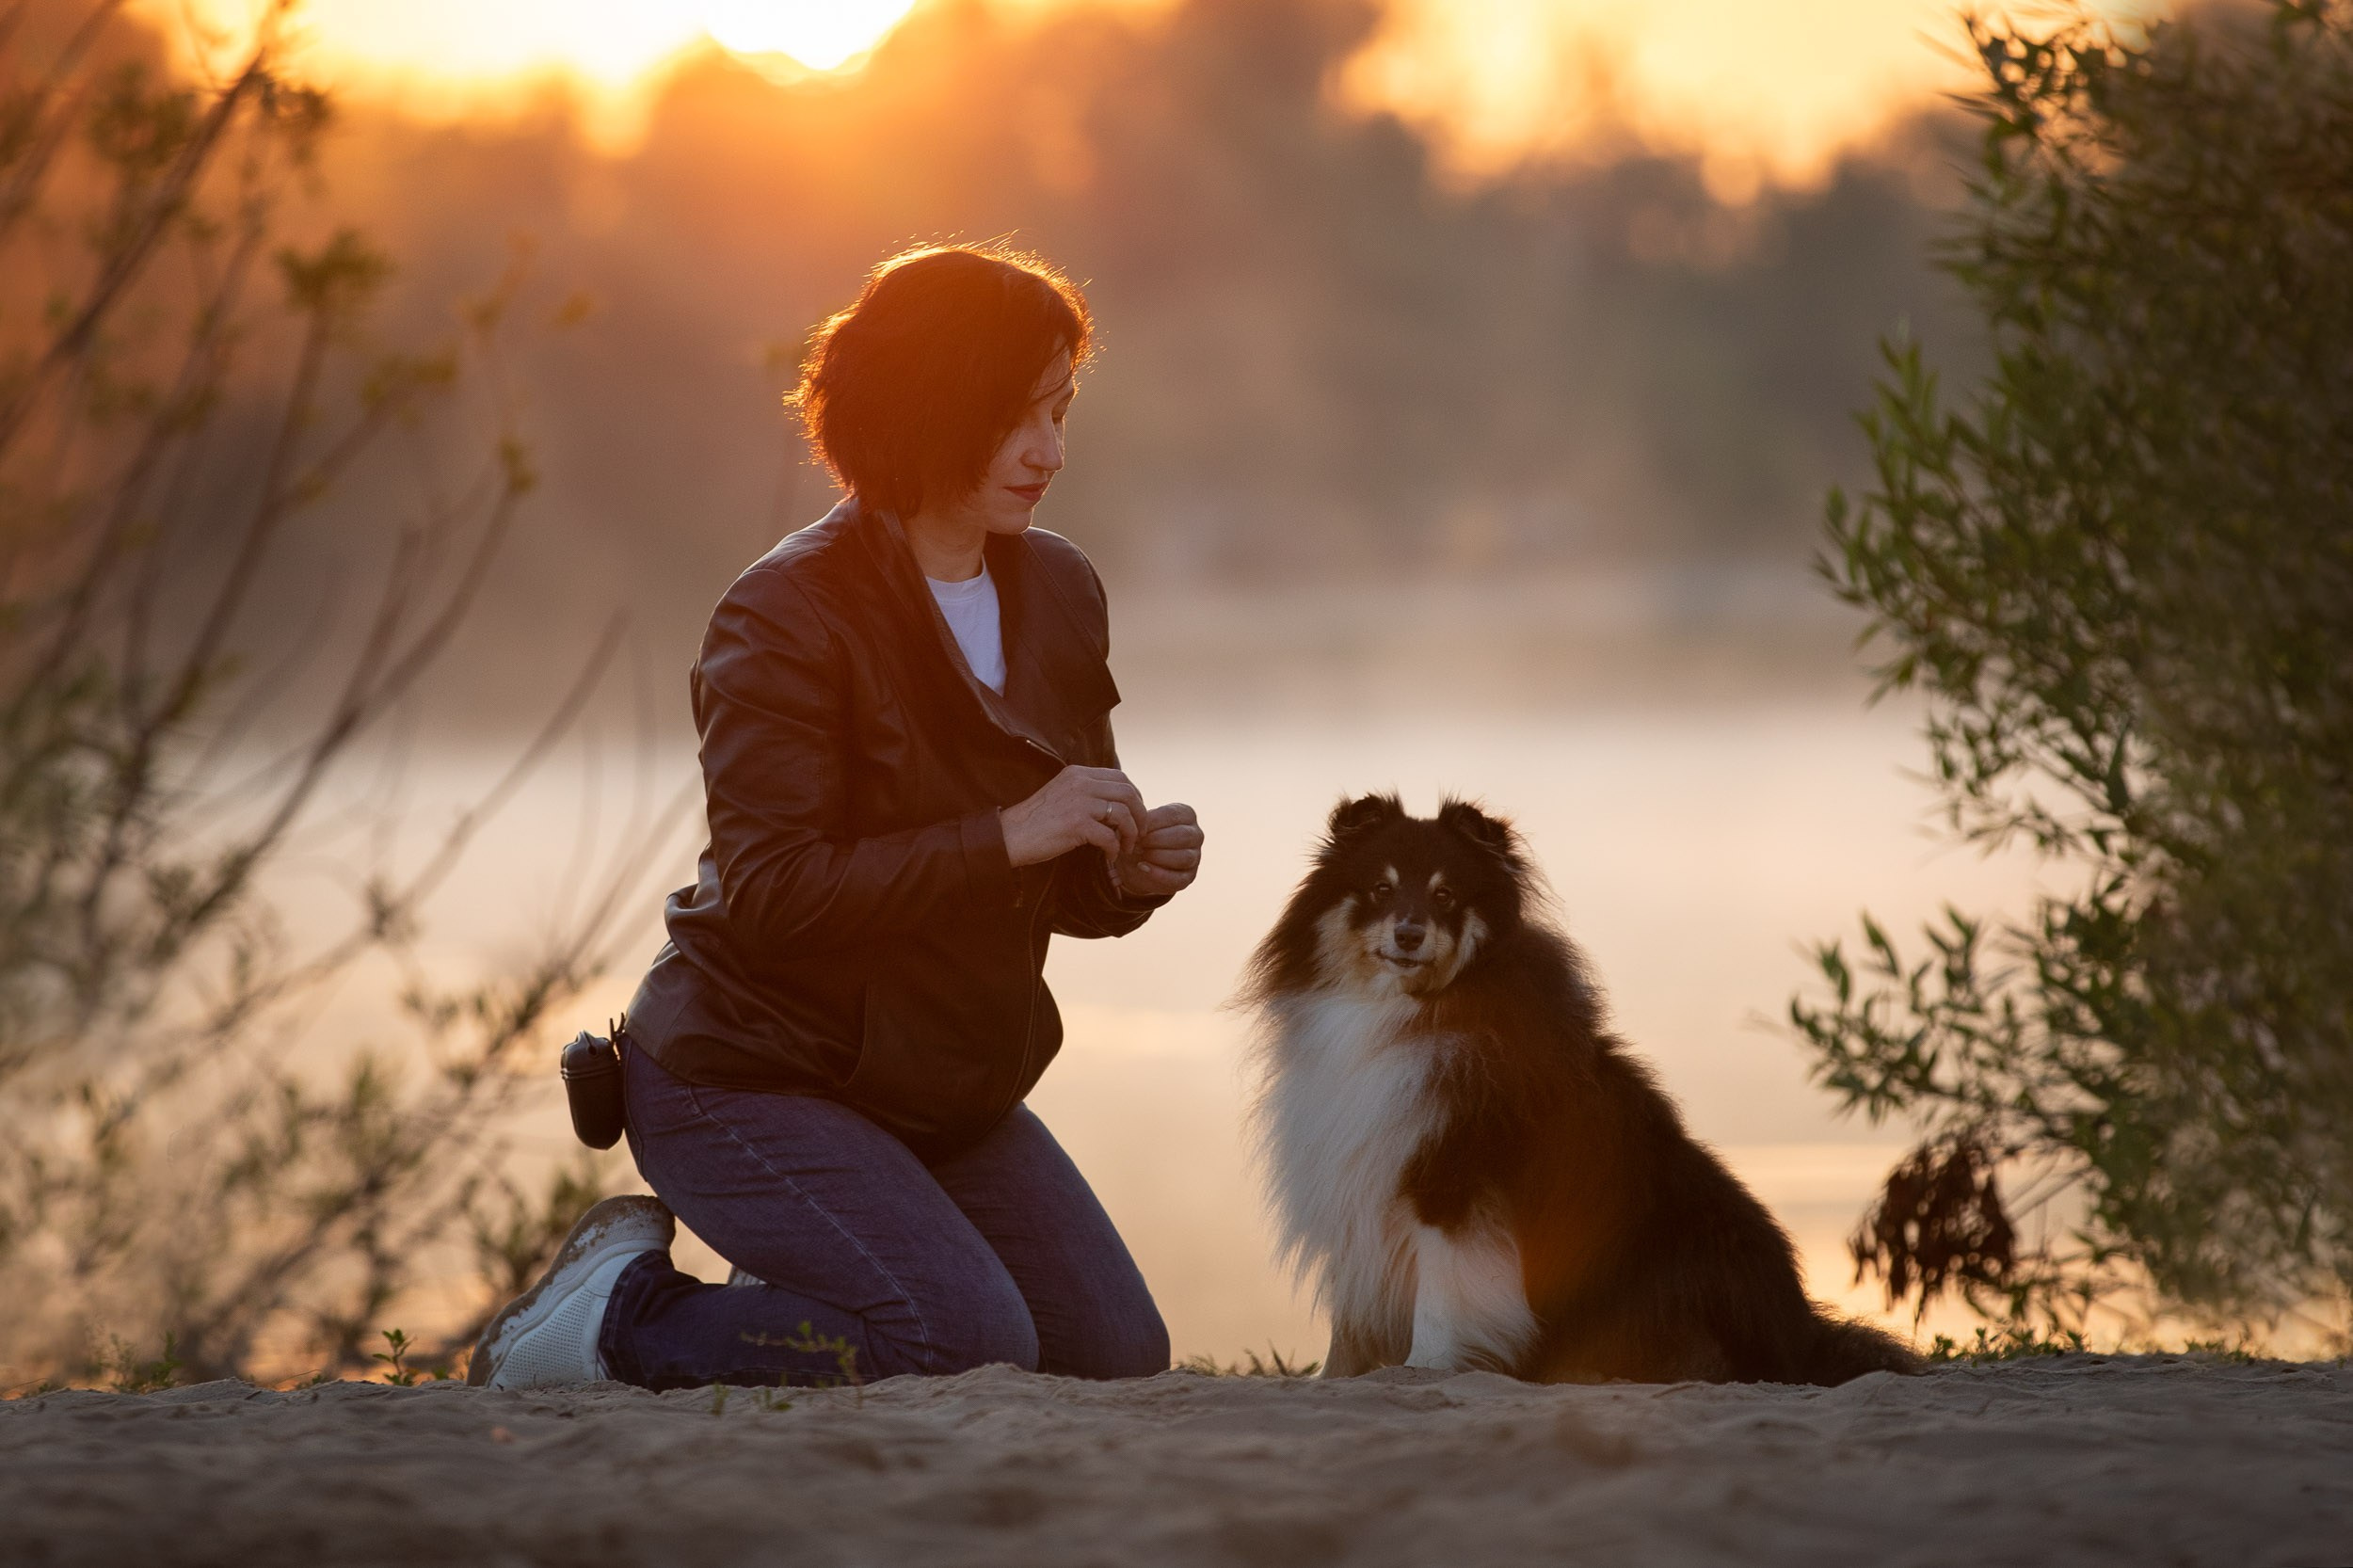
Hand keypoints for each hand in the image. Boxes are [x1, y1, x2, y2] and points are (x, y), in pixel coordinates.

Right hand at [1000, 766, 1145, 868]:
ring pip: (1123, 814)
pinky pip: (1110, 836)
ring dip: (1131, 833)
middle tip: (1139, 833)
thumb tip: (1118, 804)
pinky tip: (1110, 856)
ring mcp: (1079, 802)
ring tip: (1126, 846)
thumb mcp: (1064, 794)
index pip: (1120, 777)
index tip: (1136, 813)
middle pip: (1128, 793)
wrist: (1011, 835)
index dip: (1135, 796)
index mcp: (1078, 773)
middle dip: (1140, 815)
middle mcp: (1081, 783)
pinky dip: (1115, 848)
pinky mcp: (1076, 824)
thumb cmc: (1038, 820)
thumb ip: (1088, 792)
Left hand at [1112, 802, 1201, 898]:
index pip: (1173, 814)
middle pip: (1183, 835)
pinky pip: (1178, 878)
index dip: (1152, 822)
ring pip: (1184, 857)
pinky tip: (1143, 867)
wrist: (1136, 859)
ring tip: (1139, 854)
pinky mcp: (1189, 877)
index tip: (1135, 828)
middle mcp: (1196, 834)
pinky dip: (1159, 874)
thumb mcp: (1139, 824)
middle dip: (1156, 839)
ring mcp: (1195, 857)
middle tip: (1136, 843)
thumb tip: (1135, 826)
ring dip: (1158, 856)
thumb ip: (1139, 821)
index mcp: (1187, 815)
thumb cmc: (1141, 835)